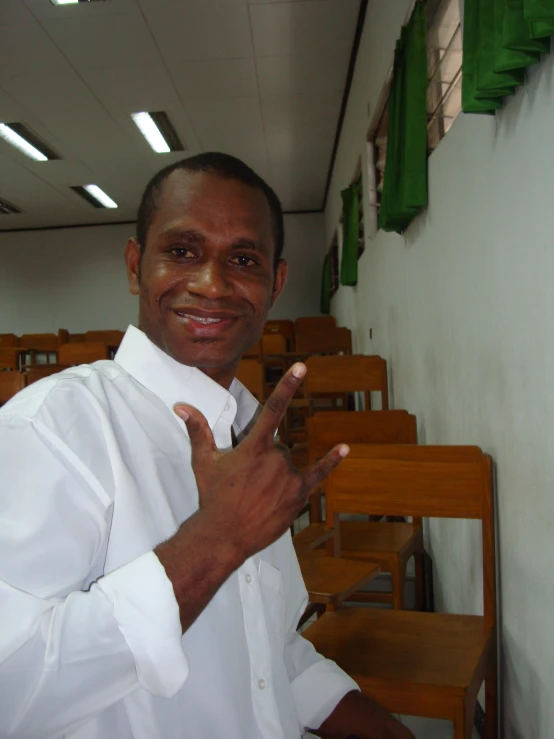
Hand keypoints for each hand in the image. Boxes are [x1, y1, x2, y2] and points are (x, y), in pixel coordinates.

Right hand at [174, 363, 348, 562]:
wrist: (224, 535)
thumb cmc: (213, 498)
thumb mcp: (203, 462)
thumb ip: (197, 431)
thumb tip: (181, 407)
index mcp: (254, 447)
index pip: (272, 409)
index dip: (288, 386)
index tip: (302, 367)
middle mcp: (275, 458)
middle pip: (278, 447)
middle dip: (265, 461)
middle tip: (248, 483)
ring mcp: (289, 477)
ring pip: (288, 464)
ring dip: (277, 475)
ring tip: (258, 496)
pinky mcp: (299, 494)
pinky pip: (318, 474)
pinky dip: (331, 461)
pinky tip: (344, 449)